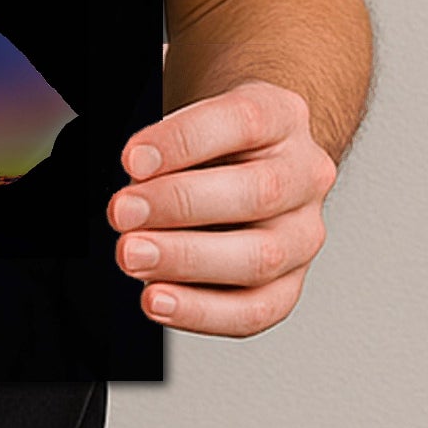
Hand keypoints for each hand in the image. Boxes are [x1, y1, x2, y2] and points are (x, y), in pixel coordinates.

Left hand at [106, 81, 335, 337]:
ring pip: (261, 257)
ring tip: (134, 257)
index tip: (132, 159)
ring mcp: (304, 232)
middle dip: (179, 205)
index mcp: (281, 116)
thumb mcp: (195, 119)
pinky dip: (201, 311)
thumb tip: (133, 195)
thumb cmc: (215, 140)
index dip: (183, 141)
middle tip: (123, 213)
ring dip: (186, 261)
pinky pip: (255, 310)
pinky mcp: (291, 282)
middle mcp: (304, 175)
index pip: (241, 122)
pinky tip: (158, 299)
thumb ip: (168, 150)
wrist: (252, 161)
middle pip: (257, 193)